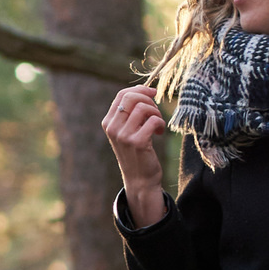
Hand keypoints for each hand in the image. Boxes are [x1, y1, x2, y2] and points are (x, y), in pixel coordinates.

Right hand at [101, 86, 169, 224]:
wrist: (139, 180)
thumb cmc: (136, 153)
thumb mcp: (127, 132)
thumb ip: (129, 114)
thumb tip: (146, 90)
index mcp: (108, 122)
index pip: (122, 95)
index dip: (140, 89)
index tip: (152, 92)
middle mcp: (113, 128)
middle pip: (131, 97)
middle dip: (148, 99)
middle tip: (156, 111)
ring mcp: (123, 136)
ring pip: (143, 107)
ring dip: (156, 113)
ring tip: (158, 123)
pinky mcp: (137, 143)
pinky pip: (153, 120)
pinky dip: (160, 123)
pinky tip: (159, 133)